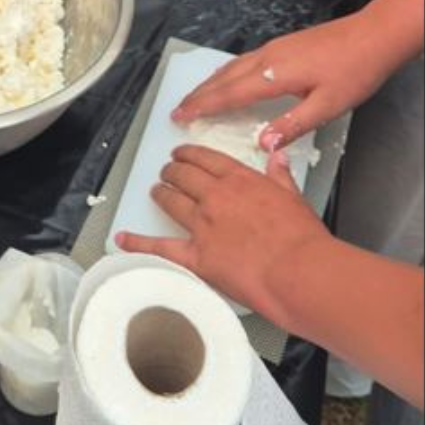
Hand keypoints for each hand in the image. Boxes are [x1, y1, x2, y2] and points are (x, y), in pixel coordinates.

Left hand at [115, 145, 327, 321]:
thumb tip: (277, 157)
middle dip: (172, 170)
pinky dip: (138, 242)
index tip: (184, 154)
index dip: (190, 154)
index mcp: (242, 180)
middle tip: (168, 171)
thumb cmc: (302, 238)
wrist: (296, 270)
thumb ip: (280, 175)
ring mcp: (203, 226)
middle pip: (184, 175)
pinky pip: (160, 247)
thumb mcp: (294, 197)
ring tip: (156, 191)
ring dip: (161, 193)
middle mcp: (217, 197)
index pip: (207, 159)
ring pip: (171, 201)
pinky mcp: (196, 256)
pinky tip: (123, 238)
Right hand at [172, 11, 391, 149]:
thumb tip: (261, 144)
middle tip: (176, 111)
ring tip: (194, 98)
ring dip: (210, 83)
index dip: (202, 107)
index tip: (179, 118)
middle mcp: (269, 57)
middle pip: (224, 78)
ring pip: (233, 66)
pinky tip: (229, 79)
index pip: (230, 94)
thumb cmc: (355, 71)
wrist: (374, 35)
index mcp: (275, 74)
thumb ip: (293, 125)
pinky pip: (245, 60)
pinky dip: (228, 73)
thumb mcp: (327, 106)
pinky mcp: (284, 44)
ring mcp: (276, 47)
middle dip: (198, 95)